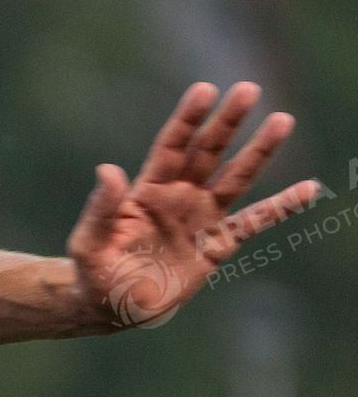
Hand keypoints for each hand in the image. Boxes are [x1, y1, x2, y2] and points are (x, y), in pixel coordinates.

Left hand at [68, 81, 319, 327]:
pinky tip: (308, 189)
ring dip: (258, 151)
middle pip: (207, 152)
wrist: (112, 307)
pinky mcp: (218, 244)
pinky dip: (280, 207)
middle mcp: (178, 196)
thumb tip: (107, 169)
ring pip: (235, 177)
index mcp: (147, 190)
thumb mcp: (89, 243)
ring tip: (282, 120)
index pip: (171, 146)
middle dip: (227, 122)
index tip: (205, 90)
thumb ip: (100, 208)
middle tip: (249, 89)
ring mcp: (200, 218)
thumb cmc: (94, 273)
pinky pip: (255, 221)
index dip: (188, 119)